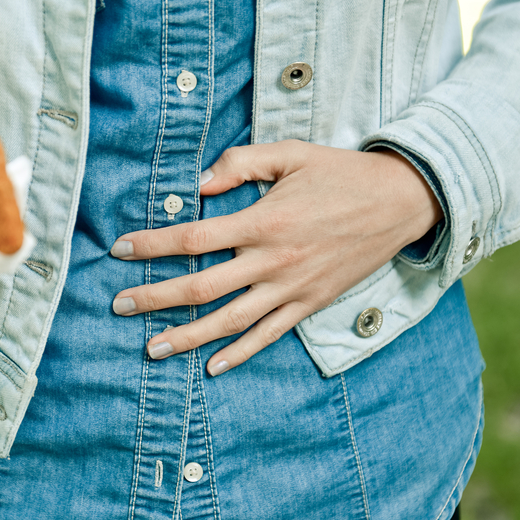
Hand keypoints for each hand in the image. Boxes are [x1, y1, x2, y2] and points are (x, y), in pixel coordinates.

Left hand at [110, 140, 441, 375]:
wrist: (400, 202)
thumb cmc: (340, 173)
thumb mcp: (291, 153)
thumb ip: (241, 163)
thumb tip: (199, 184)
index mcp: (263, 221)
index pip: (193, 237)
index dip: (152, 244)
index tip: (119, 248)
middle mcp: (272, 260)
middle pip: (201, 286)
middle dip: (155, 297)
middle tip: (119, 305)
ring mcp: (292, 288)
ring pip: (230, 321)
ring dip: (187, 336)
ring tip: (151, 348)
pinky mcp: (310, 303)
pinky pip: (269, 335)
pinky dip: (240, 353)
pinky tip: (212, 366)